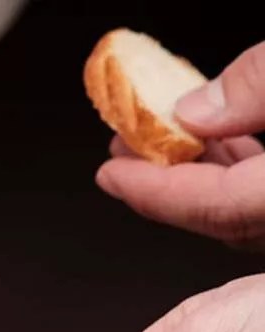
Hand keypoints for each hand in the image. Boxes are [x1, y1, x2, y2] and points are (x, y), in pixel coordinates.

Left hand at [96, 41, 264, 250]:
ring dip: (206, 178)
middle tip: (123, 154)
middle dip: (167, 185)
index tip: (109, 175)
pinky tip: (228, 143)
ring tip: (164, 142)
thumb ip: (259, 86)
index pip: (215, 208)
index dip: (154, 193)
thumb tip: (194, 111)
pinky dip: (245, 173)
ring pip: (250, 210)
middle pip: (227, 216)